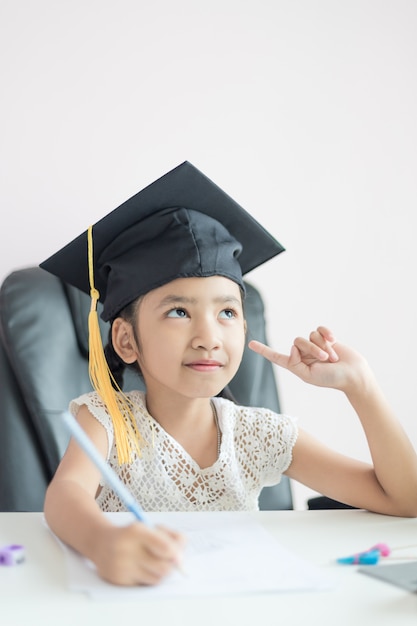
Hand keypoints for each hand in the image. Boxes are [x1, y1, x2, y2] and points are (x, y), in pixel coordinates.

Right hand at [92, 522, 184, 585]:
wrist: (101, 543)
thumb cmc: (131, 535)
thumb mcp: (149, 527)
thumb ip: (170, 537)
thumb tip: (181, 557)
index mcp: (136, 531)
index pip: (164, 547)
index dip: (176, 553)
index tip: (180, 556)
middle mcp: (126, 549)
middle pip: (163, 567)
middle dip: (171, 565)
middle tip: (169, 560)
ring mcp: (121, 567)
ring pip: (156, 579)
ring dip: (160, 572)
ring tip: (154, 562)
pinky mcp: (118, 580)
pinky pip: (144, 585)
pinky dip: (148, 578)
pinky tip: (142, 568)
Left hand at [249, 326, 368, 390]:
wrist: (353, 374)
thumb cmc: (331, 379)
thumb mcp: (308, 375)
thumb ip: (295, 363)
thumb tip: (292, 348)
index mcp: (296, 365)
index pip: (277, 357)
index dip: (264, 350)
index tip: (250, 344)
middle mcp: (303, 354)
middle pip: (298, 342)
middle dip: (313, 349)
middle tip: (326, 360)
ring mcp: (314, 345)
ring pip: (310, 335)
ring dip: (323, 346)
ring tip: (333, 358)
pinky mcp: (325, 338)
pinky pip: (320, 329)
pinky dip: (327, 334)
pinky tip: (334, 341)